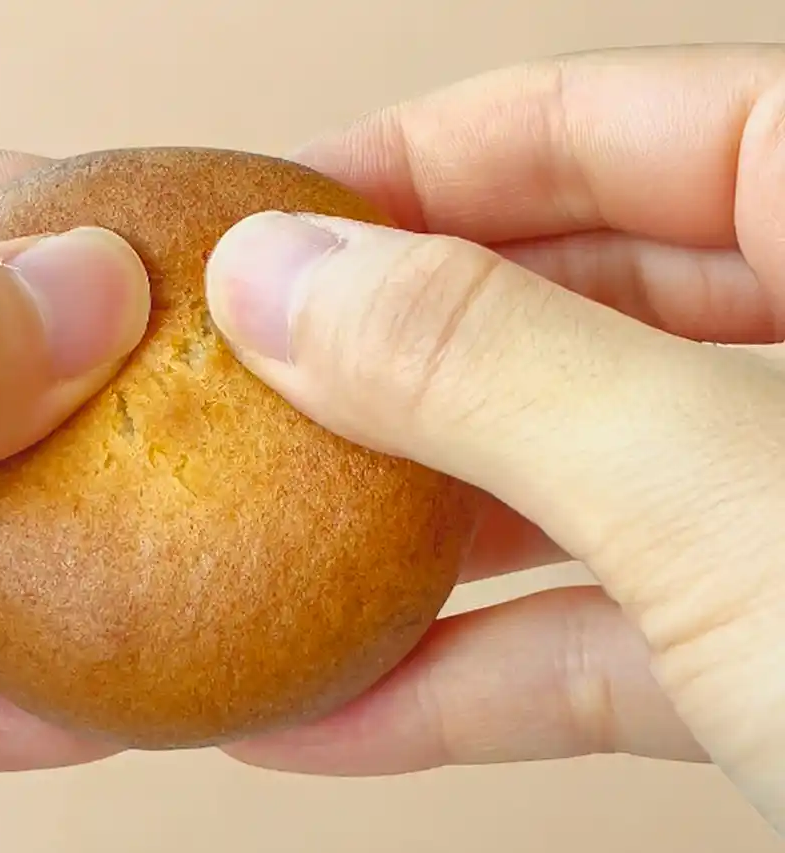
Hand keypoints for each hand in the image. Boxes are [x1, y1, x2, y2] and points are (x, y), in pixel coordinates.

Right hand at [204, 44, 784, 834]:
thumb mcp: (730, 489)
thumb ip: (485, 365)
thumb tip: (280, 280)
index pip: (589, 126)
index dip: (401, 168)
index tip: (256, 228)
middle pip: (552, 308)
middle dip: (376, 368)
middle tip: (226, 399)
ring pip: (558, 486)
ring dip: (394, 544)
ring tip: (244, 559)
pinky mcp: (778, 658)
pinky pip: (592, 644)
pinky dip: (460, 687)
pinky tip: (326, 719)